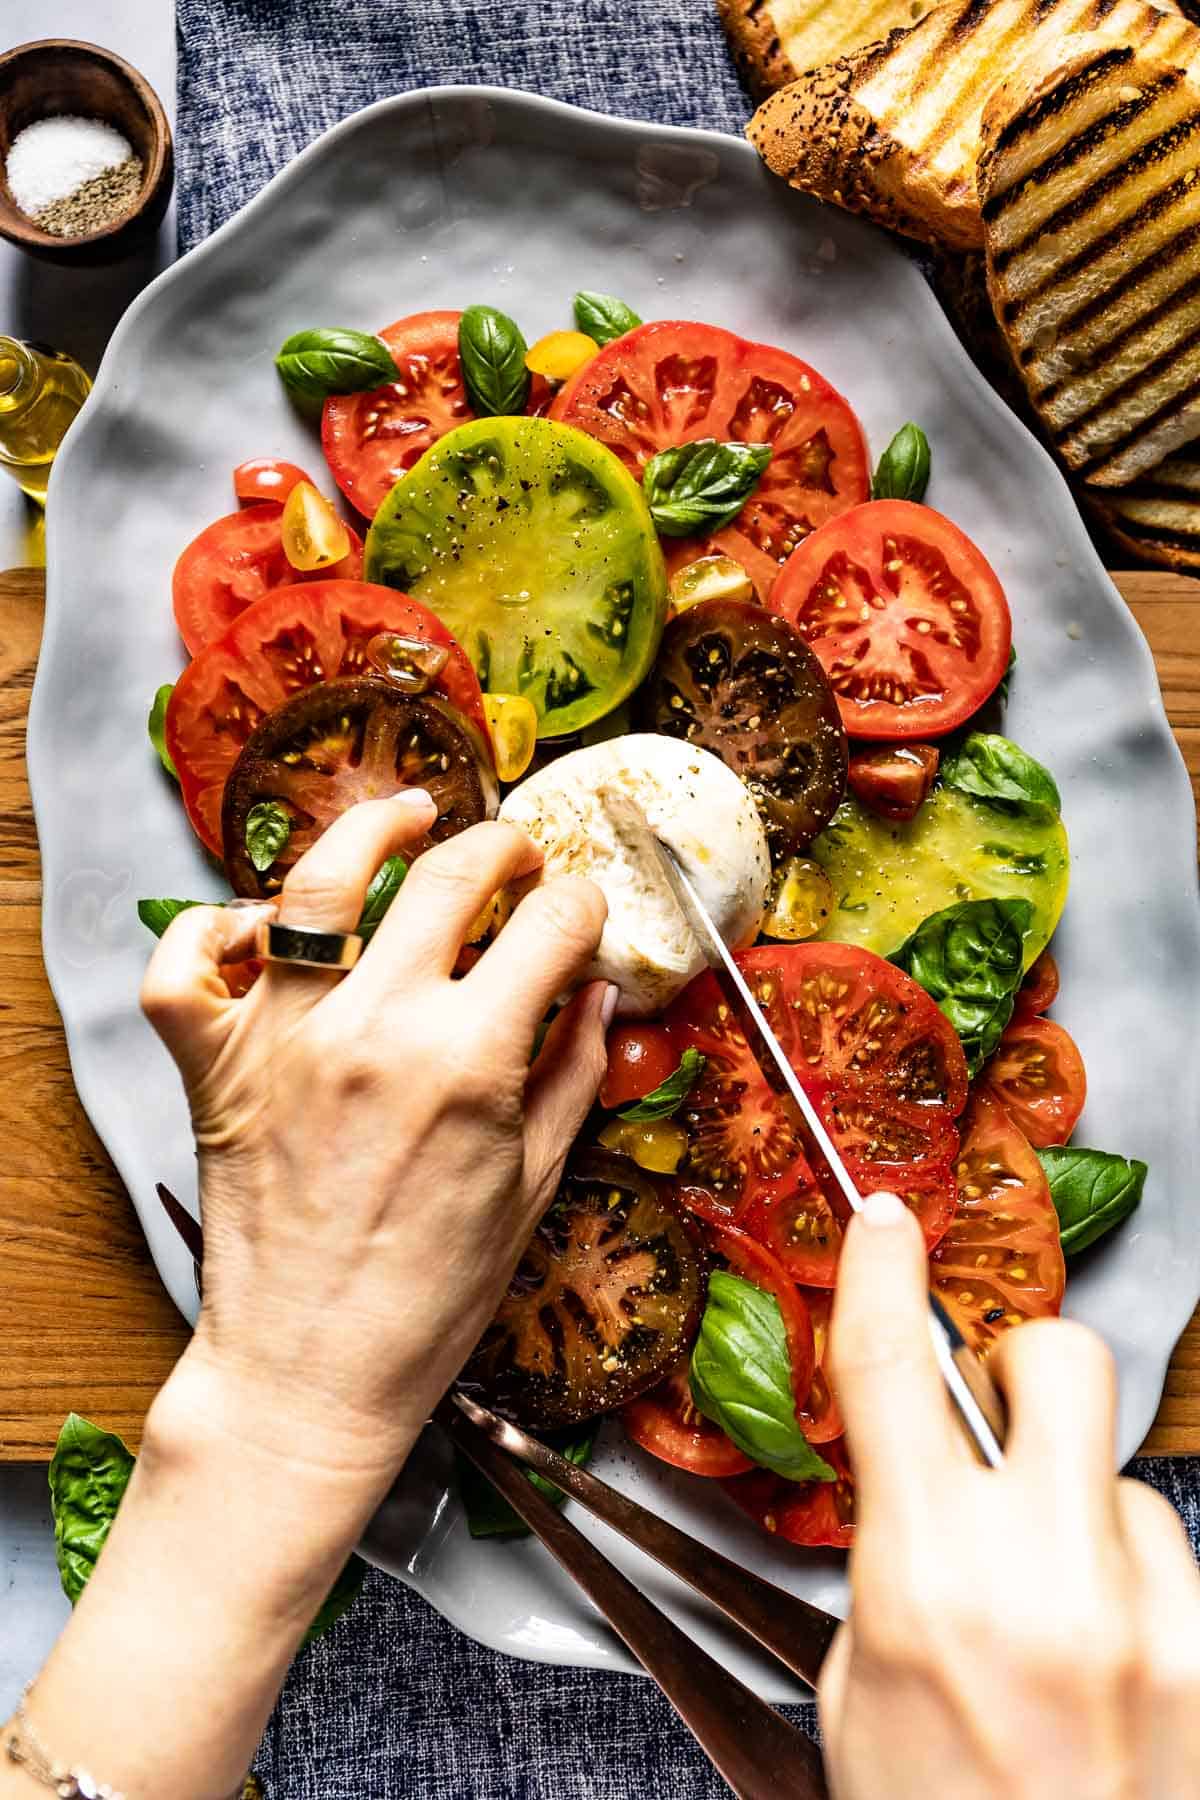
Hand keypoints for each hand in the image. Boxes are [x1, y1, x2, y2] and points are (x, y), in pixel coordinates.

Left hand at [141, 791, 610, 1483]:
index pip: (549, 926)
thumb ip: (574, 1071)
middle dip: (502, 847)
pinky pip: (185, 966)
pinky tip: (261, 928)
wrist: (312, 1373)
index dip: (581, 904)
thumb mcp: (534, 1184)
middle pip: (447, 876)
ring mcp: (282, 1039)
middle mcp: (374, 1029)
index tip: (581, 913)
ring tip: (408, 816)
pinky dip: (213, 930)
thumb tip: (600, 988)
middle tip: (518, 856)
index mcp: (469, 1061)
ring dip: (372, 830)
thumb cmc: (433, 1295)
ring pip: (317, 884)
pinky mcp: (213, 1065)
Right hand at [820, 1190, 1199, 1799]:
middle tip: (997, 1424)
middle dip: (1020, 1365)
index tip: (885, 1220)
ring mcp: (1152, 1614)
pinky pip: (1170, 1559)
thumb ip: (890, 1568)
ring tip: (1061, 1618)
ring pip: (1120, 1475)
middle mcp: (1049, 1577)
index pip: (892, 1372)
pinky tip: (1112, 1667)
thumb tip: (917, 1481)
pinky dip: (1135, 1587)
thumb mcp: (859, 1697)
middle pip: (1056, 1359)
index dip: (881, 1273)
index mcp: (927, 1583)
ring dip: (1082, 1513)